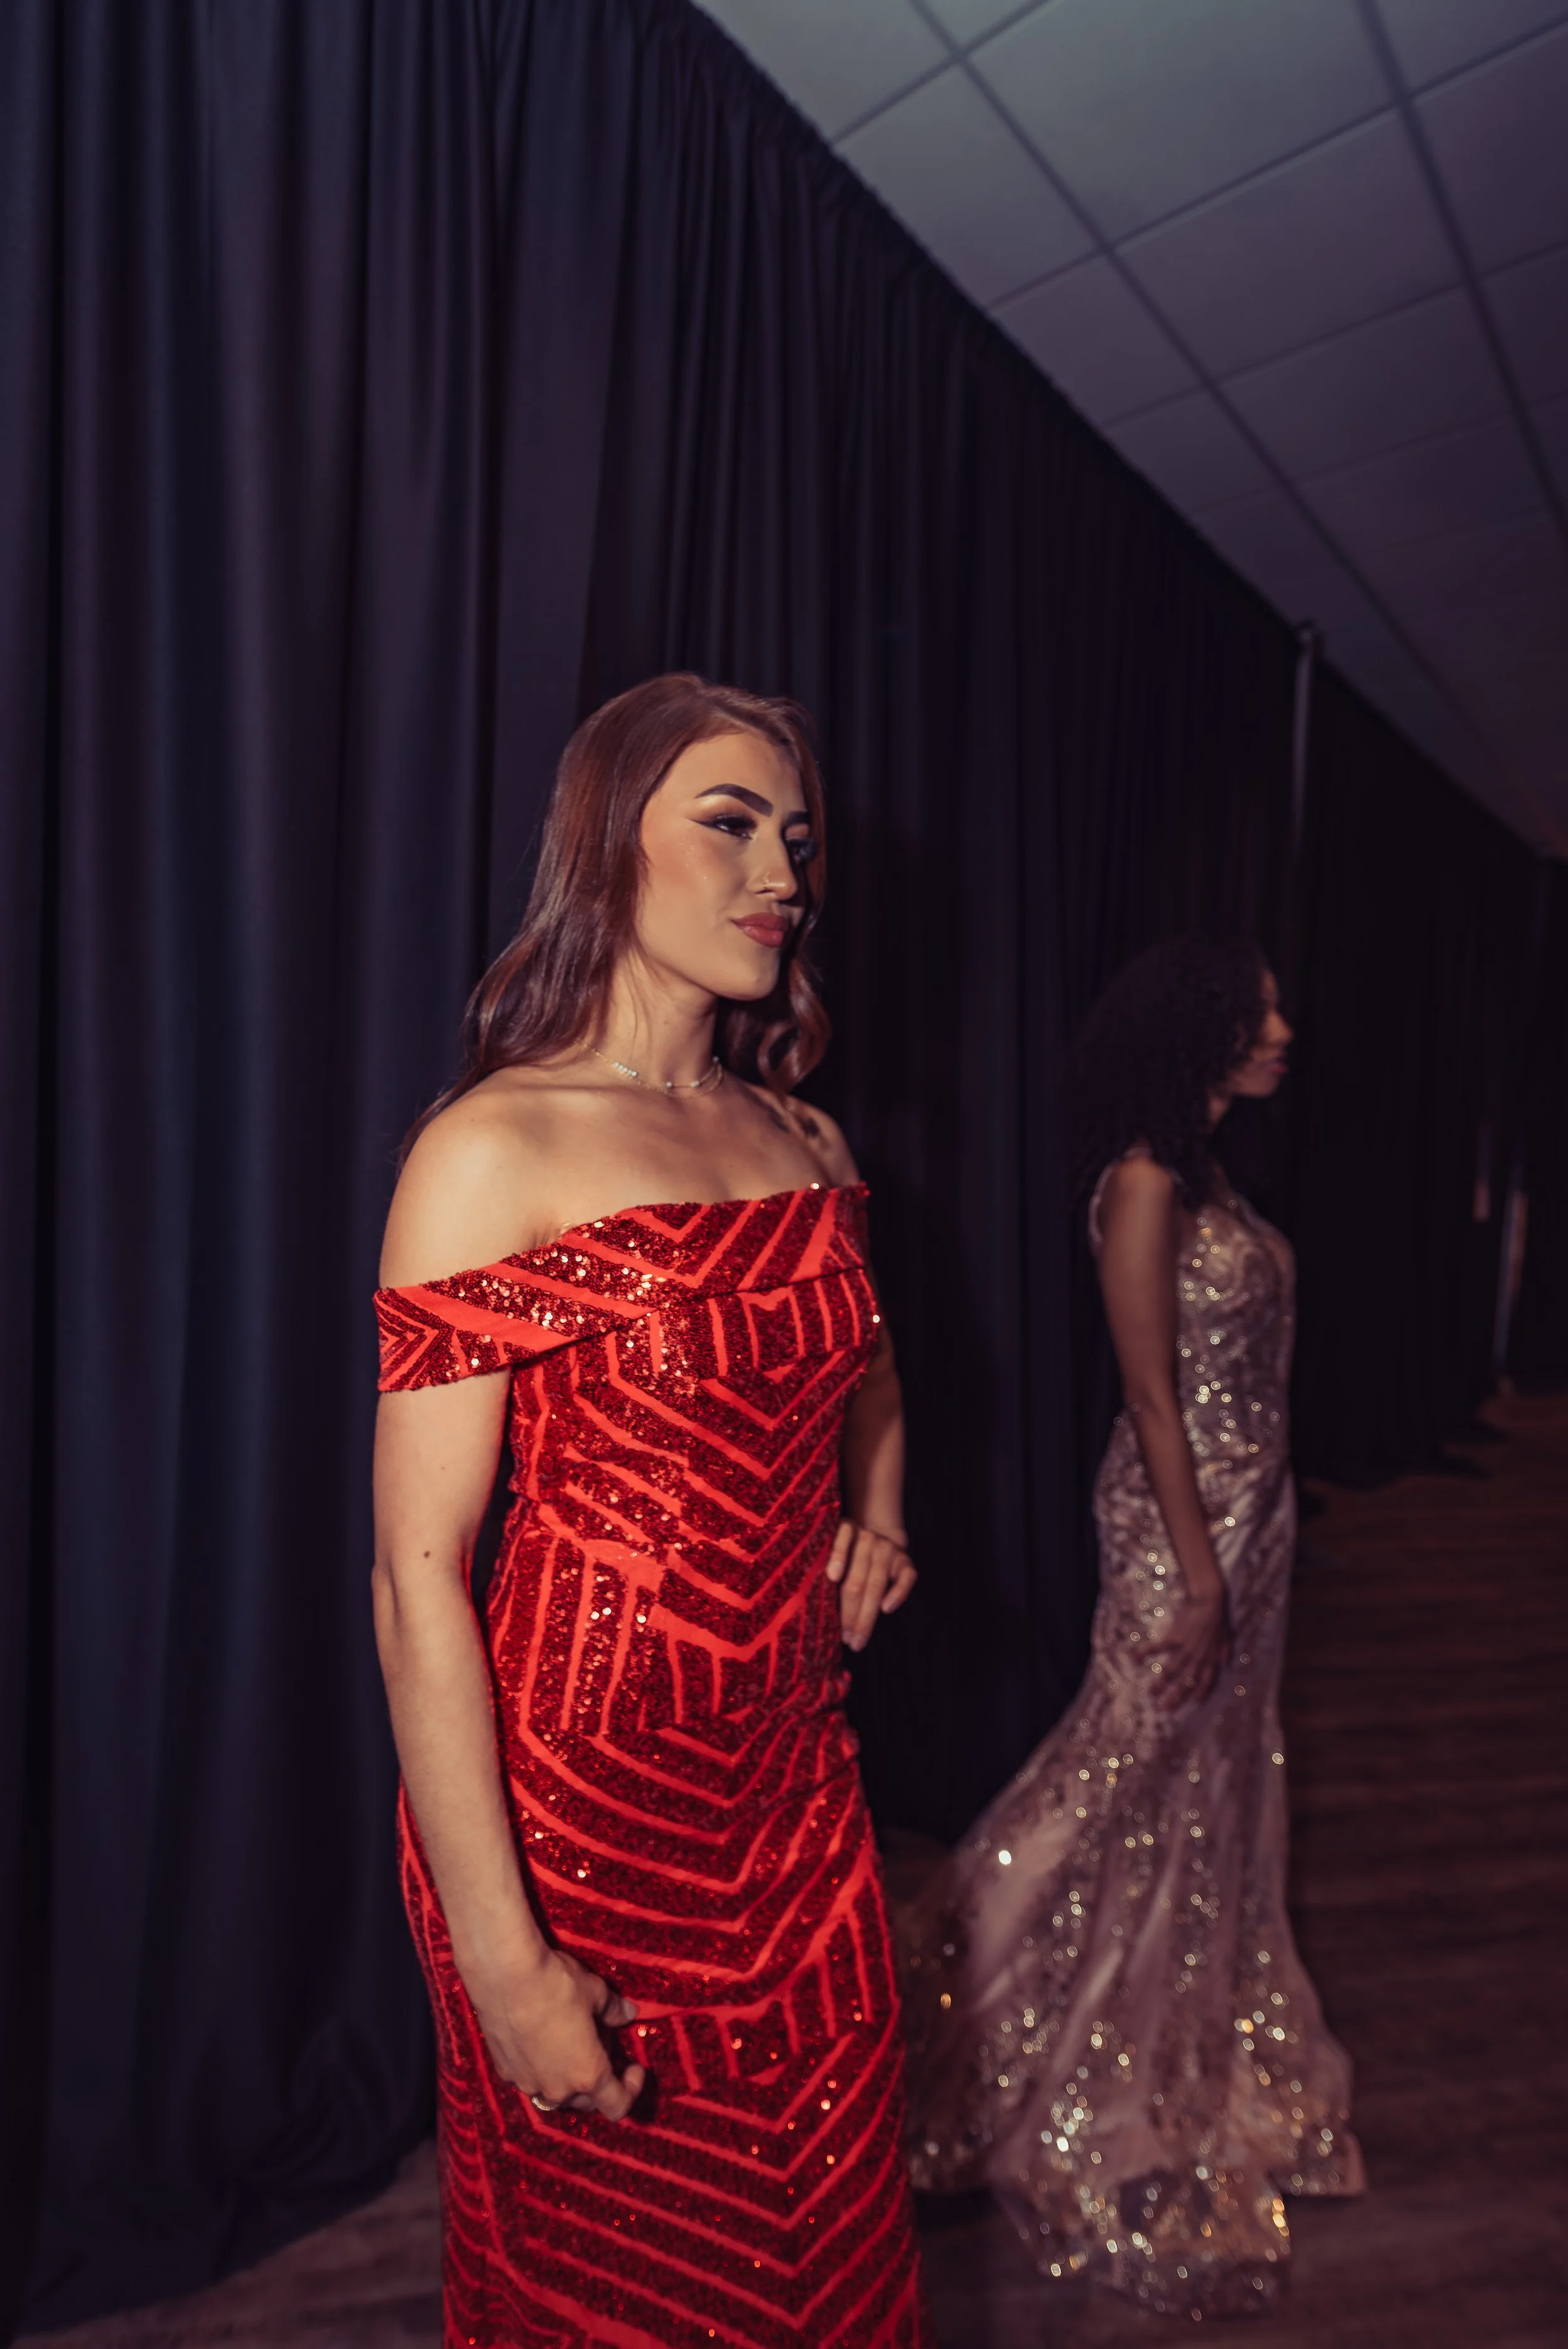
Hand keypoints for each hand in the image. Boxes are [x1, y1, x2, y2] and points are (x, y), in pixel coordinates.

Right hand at [468, 1945, 644, 2119]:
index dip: (631, 2089)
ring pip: (556, 2092)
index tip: (634, 2067)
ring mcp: (527, 2083)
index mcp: (588, 2075)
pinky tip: (540, 2036)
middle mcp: (557, 2090)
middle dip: (598, 2077)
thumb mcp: (595, 1993)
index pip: (617, 2105)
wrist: (505, 1973)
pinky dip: (541, 2066)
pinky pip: (530, 2077)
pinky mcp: (504, 2070)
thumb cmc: (557, 1984)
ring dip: (568, 2076)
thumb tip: (627, 2013)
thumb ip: (613, 2010)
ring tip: (569, 2040)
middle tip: (600, 2042)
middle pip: (587, 2100)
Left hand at [826, 1520, 916, 1651]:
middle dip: (849, 1613)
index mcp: (847, 1530)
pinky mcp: (905, 1561)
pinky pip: (906, 1579)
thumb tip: (808, 1597)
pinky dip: (897, 1594)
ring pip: (877, 1585)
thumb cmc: (847, 1552)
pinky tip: (886, 1610)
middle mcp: (868, 1538)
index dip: (838, 1557)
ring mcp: (889, 1550)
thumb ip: (823, 1564)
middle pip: (857, 1579)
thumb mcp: (831, 1547)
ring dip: (867, 1615)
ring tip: (858, 1639)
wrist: (879, 1536)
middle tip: (844, 1639)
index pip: (842, 1539)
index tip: (832, 1577)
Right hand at [1144, 1581, 1227, 1710]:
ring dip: (1159, 1684)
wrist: (1210, 1601)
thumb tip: (1227, 1666)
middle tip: (1163, 1709)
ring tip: (1150, 1693)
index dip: (1200, 1695)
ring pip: (1170, 1672)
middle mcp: (1198, 1660)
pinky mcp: (1174, 1638)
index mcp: (1211, 1661)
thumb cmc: (1219, 1619)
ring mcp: (1185, 1650)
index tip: (1192, 1704)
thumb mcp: (1227, 1639)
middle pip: (1185, 1684)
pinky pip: (1158, 1649)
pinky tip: (1133, 1658)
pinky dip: (1145, 1653)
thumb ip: (1225, 1654)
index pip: (1206, 1684)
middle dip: (1174, 1698)